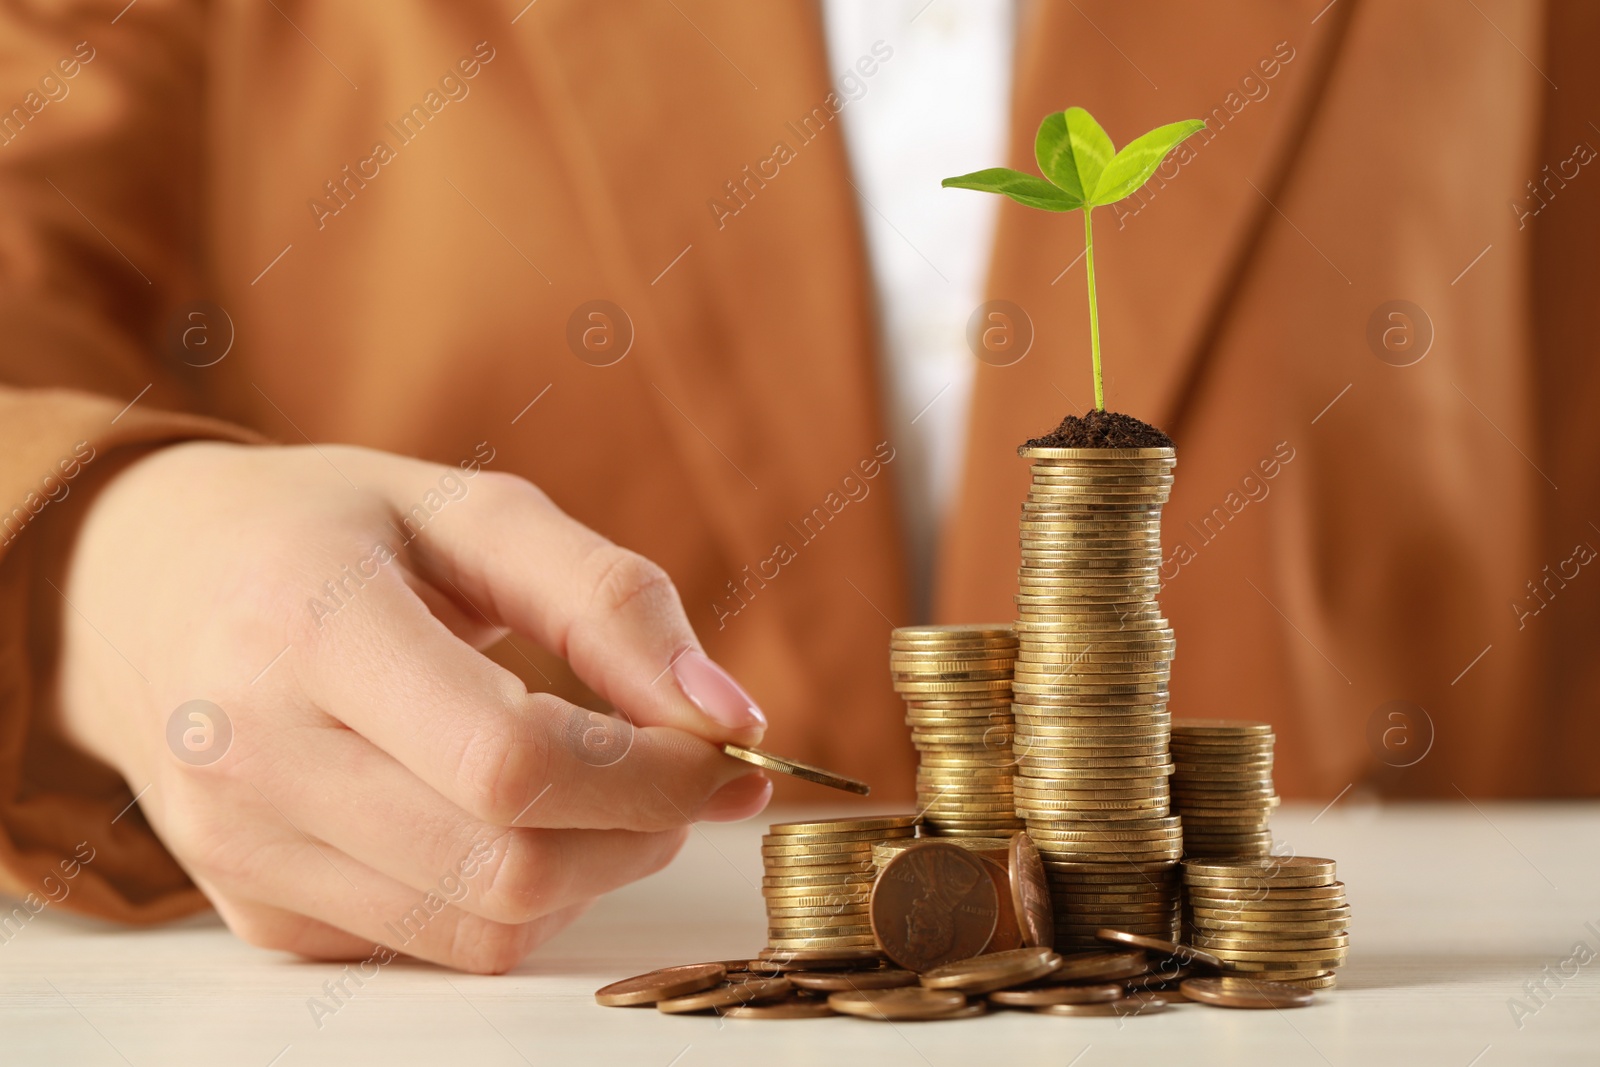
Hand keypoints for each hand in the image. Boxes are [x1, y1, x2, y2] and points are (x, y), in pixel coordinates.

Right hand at [52, 441, 770, 972]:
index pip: (511, 761)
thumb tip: (731, 714)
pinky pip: (436, 947)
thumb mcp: (473, 513)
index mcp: (305, 623)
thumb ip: (611, 600)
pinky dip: (517, 900)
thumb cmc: (333, 532)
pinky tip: (515, 821)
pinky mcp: (255, 913)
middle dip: (642, 830)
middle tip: (683, 774)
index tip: (725, 749)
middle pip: (508, 865)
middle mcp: (251, 755)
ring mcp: (241, 852)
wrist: (148, 590)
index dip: (652, 774)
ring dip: (594, 873)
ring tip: (609, 793)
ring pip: (484, 929)